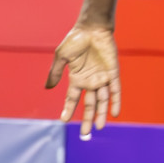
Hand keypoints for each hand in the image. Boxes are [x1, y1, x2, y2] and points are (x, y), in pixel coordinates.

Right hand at [46, 23, 121, 138]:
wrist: (92, 28)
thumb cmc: (76, 40)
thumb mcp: (61, 57)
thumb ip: (55, 73)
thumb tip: (47, 88)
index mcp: (77, 78)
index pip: (72, 98)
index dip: (68, 109)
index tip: (63, 121)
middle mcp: (90, 81)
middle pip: (89, 104)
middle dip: (87, 119)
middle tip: (85, 134)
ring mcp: (102, 78)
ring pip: (102, 100)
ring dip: (100, 114)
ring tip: (99, 127)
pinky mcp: (113, 73)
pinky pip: (115, 90)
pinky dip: (115, 101)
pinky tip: (114, 113)